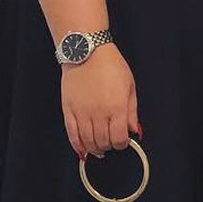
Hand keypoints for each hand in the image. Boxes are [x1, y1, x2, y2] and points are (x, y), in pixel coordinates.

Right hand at [61, 43, 140, 159]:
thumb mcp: (129, 86)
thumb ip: (131, 111)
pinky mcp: (67, 109)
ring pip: (87, 142)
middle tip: (110, 140)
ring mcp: (81, 112)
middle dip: (109, 146)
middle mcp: (98, 113)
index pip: (119, 139)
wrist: (87, 51)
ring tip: (99, 146)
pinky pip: (71, 134)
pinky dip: (77, 146)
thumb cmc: (110, 65)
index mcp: (116, 107)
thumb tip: (134, 131)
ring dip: (95, 148)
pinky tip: (83, 150)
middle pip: (103, 142)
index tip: (122, 139)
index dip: (122, 144)